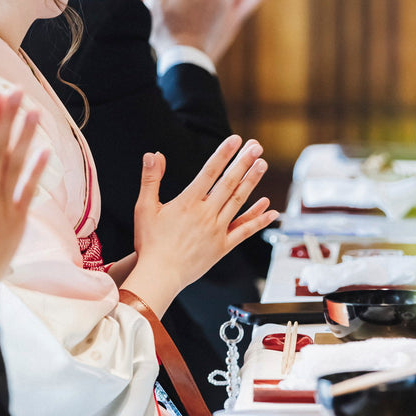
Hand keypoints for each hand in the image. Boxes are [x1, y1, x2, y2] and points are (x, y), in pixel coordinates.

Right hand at [123, 135, 279, 314]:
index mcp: (188, 202)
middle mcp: (206, 214)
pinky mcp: (223, 247)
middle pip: (229, 183)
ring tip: (262, 164)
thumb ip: (151, 179)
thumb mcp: (144, 208)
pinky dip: (258, 219)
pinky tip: (270, 209)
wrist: (159, 276)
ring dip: (252, 182)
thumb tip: (154, 154)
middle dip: (244, 162)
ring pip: (239, 202)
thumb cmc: (149, 242)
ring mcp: (217, 231)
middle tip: (257, 146)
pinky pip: (245, 231)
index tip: (236, 140)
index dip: (224, 154)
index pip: (210, 172)